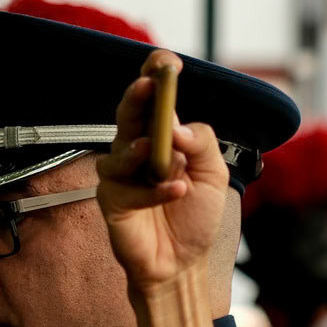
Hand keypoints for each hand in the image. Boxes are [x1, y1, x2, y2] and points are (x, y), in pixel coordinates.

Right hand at [97, 52, 230, 297]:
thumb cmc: (195, 217)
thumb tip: (179, 127)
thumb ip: (202, 144)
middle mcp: (137, 150)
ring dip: (147, 152)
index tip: (164, 62)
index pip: (154, 101)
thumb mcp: (214, 176)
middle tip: (147, 86)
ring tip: (169, 161)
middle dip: (137, 98)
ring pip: (123, 149)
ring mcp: (121, 174)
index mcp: (162, 138)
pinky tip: (175, 193)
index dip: (154, 77)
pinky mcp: (112, 200)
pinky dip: (154, 191)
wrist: (182, 264)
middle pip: (129, 115)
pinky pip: (128, 188)